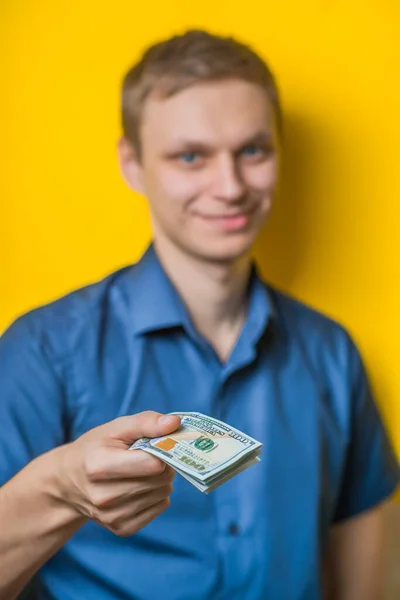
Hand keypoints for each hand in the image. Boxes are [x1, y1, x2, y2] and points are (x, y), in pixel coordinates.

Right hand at [53, 411, 180, 536]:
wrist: (69, 481)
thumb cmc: (95, 448)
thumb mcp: (116, 428)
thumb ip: (146, 422)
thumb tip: (175, 423)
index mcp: (99, 466)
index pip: (152, 464)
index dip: (161, 450)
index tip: (156, 443)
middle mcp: (104, 496)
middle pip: (160, 479)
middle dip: (163, 464)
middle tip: (149, 456)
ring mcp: (112, 516)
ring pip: (163, 493)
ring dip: (160, 480)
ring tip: (142, 471)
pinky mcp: (122, 529)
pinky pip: (160, 507)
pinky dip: (157, 495)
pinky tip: (140, 487)